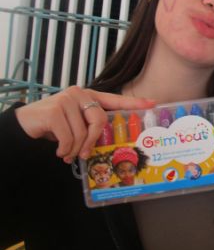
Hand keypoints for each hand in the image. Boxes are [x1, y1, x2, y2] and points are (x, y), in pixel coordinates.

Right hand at [14, 86, 154, 163]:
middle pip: (98, 120)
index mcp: (89, 96)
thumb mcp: (75, 123)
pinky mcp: (54, 111)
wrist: (25, 124)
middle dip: (92, 141)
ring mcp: (66, 100)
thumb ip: (90, 126)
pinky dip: (65, 149)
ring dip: (75, 149)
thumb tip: (105, 143)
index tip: (152, 104)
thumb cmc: (54, 125)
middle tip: (85, 154)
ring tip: (67, 154)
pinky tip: (59, 151)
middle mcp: (80, 94)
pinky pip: (67, 137)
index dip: (133, 103)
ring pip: (82, 132)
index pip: (115, 99)